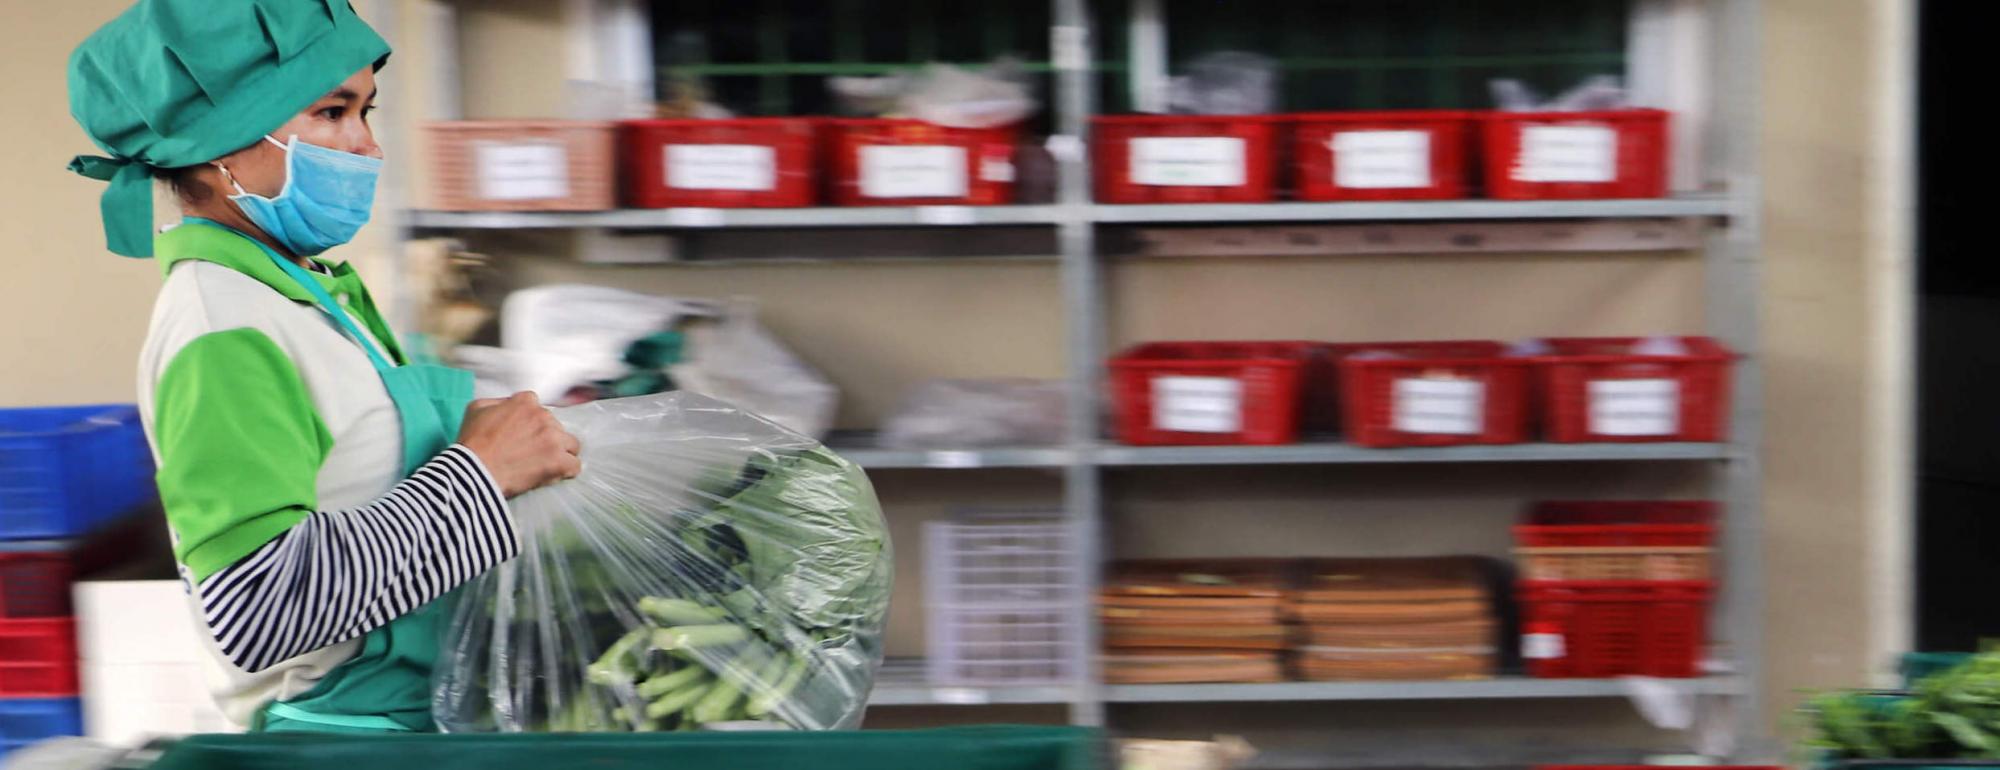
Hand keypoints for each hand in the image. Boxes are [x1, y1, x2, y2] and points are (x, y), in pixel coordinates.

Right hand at [457, 392, 581, 496]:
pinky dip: (566, 471)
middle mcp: (543, 416)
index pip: (537, 407)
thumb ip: (499, 402)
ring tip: (545, 464)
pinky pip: (575, 465)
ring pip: (571, 444)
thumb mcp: (476, 409)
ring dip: (561, 452)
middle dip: (546, 438)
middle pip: (556, 426)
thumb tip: (510, 405)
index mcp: (525, 402)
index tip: (524, 434)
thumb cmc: (471, 443)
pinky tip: (555, 474)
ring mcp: (553, 439)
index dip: (531, 422)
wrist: (473, 471)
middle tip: (531, 452)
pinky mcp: (558, 461)